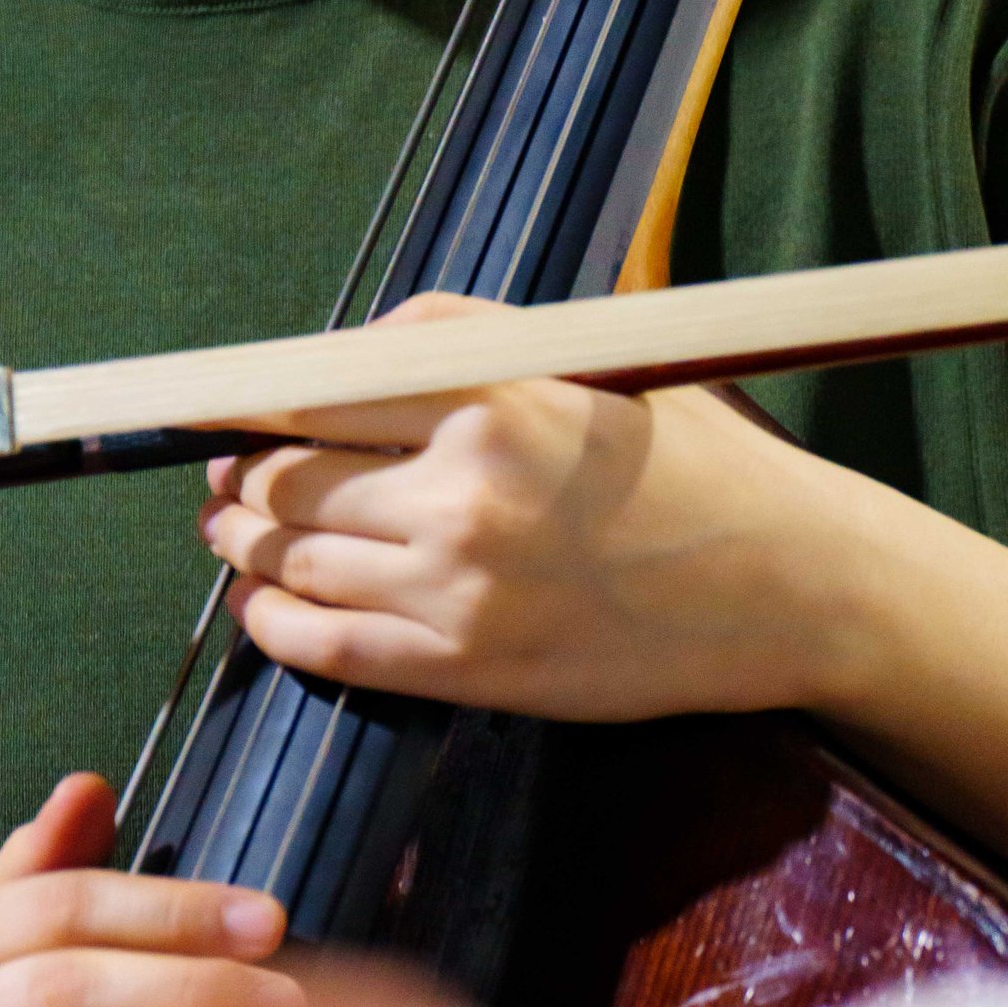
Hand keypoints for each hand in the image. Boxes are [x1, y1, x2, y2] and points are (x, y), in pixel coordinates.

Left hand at [200, 300, 860, 718]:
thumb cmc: (694, 459)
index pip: (314, 397)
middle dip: (237, 479)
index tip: (220, 410)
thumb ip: (462, 337)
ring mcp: (463, 590)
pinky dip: (274, 626)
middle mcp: (463, 494)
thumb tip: (344, 349)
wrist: (787, 583)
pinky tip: (262, 607)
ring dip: (244, 549)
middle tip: (220, 475)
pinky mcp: (473, 669)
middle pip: (289, 482)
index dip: (247, 407)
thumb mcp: (588, 356)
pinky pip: (330, 649)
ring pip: (296, 566)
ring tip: (230, 534)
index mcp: (490, 402)